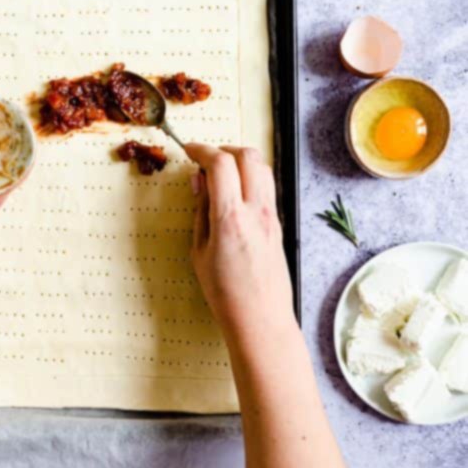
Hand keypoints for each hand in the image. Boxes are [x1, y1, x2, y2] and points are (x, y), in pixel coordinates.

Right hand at [185, 144, 294, 342]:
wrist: (260, 318)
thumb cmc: (225, 293)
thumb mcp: (199, 251)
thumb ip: (201, 211)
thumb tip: (200, 181)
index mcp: (230, 219)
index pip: (221, 164)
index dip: (202, 150)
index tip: (189, 150)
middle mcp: (255, 211)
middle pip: (248, 155)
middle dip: (224, 149)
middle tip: (206, 160)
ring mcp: (271, 215)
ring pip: (262, 166)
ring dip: (240, 160)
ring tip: (220, 175)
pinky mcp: (278, 222)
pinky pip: (266, 186)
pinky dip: (250, 177)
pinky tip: (233, 194)